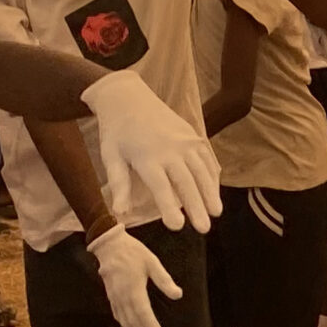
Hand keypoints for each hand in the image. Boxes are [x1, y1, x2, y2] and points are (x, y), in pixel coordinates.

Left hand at [81, 70, 222, 231]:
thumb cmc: (116, 132)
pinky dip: (212, 176)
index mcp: (147, 156)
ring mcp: (186, 140)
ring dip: (211, 193)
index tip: (177, 226)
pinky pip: (207, 158)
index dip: (169, 208)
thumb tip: (120, 212)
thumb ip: (119, 184)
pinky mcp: (194, 135)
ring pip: (202, 171)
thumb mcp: (110, 156)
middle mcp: (170, 149)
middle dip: (197, 206)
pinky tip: (215, 192)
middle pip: (186, 182)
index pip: (161, 187)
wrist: (129, 97)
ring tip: (216, 213)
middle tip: (204, 229)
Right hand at [88, 224, 179, 326]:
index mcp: (133, 288)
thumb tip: (178, 295)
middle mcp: (122, 296)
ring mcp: (114, 298)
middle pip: (133, 322)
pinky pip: (118, 316)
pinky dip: (126, 326)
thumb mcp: (152, 262)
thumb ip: (164, 280)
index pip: (142, 313)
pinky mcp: (111, 297)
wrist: (109, 246)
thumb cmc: (133, 252)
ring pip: (124, 321)